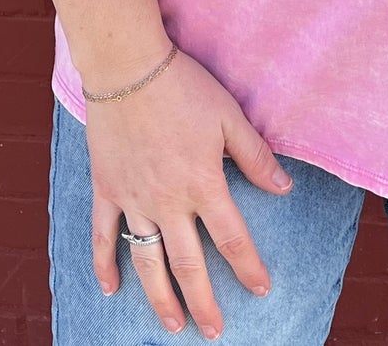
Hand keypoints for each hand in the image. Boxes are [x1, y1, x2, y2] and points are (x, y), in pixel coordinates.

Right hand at [87, 46, 293, 338]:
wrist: (128, 67)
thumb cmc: (184, 87)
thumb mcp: (229, 116)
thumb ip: (255, 156)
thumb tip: (284, 188)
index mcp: (202, 184)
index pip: (231, 237)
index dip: (248, 266)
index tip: (261, 289)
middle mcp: (167, 201)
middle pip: (188, 263)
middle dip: (204, 301)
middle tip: (214, 331)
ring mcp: (133, 199)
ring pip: (147, 260)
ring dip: (160, 297)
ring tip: (173, 324)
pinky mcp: (106, 189)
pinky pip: (103, 235)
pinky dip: (105, 264)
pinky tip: (109, 290)